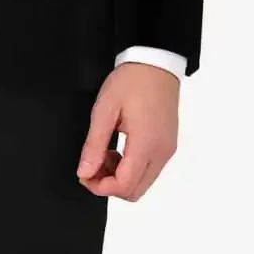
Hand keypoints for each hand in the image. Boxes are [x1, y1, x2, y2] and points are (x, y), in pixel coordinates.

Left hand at [76, 62, 178, 200]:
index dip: (101, 187)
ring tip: (104, 152)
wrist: (156, 62)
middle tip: (92, 164)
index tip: (84, 174)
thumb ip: (94, 144)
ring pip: (142, 183)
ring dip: (120, 177)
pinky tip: (118, 149)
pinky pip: (149, 169)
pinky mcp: (168, 145)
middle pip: (135, 191)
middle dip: (109, 185)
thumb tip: (85, 172)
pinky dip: (131, 168)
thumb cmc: (132, 80)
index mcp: (146, 144)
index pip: (124, 185)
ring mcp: (167, 150)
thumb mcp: (105, 109)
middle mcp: (161, 152)